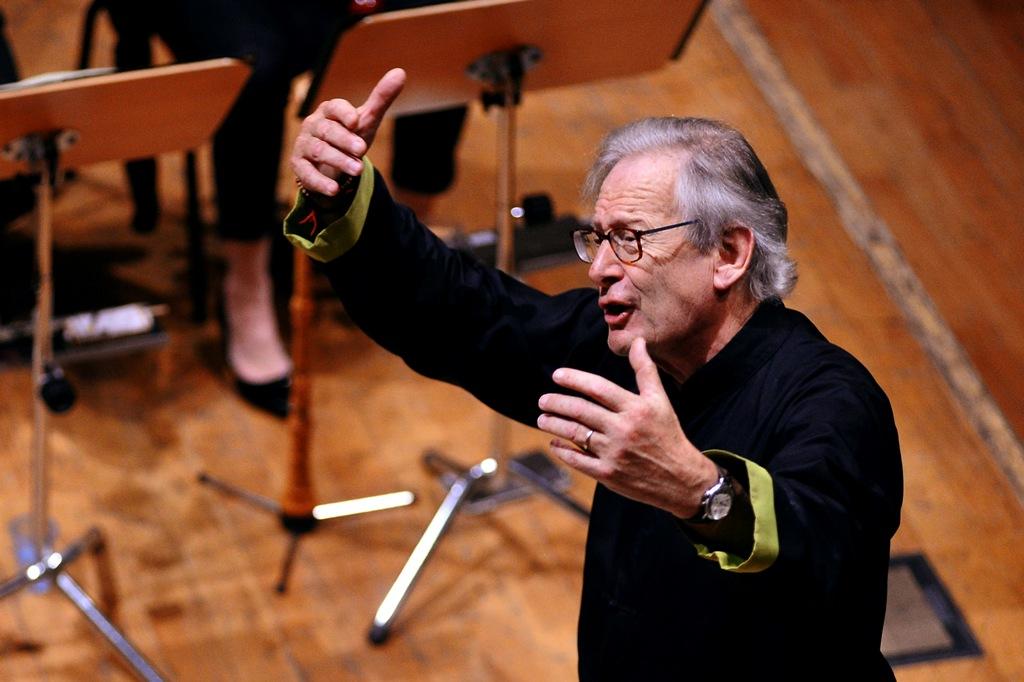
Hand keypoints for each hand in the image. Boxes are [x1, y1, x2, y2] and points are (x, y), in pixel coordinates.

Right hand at [290, 67, 406, 195]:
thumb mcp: (366, 121)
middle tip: (361, 150)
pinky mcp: (299, 167)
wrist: (330, 165)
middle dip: (344, 140)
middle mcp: (313, 126)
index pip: (333, 107)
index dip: (343, 113)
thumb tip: (400, 73)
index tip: (356, 121)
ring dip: (338, 160)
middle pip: (326, 131)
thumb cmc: (349, 137)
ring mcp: (304, 146)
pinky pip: (307, 174)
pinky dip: (320, 182)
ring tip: (357, 170)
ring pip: (318, 151)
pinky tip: (334, 190)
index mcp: (328, 111)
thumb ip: (381, 99)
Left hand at [537, 338, 719, 517]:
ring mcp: (614, 453)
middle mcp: (623, 429)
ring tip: (542, 419)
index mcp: (635, 409)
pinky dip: (562, 450)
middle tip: (543, 400)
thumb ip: (645, 370)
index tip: (557, 375)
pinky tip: (555, 443)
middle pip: (581, 411)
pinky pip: (578, 460)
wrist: (681, 479)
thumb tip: (638, 341)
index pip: (598, 388)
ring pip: (575, 434)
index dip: (575, 379)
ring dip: (554, 425)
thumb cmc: (668, 435)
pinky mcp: (608, 474)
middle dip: (557, 403)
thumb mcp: (660, 400)